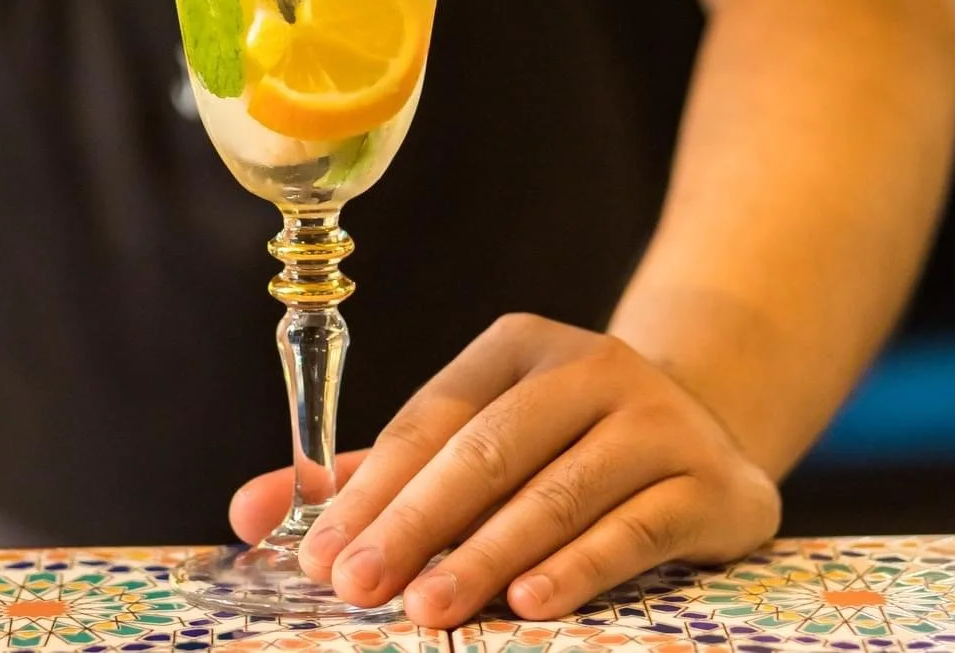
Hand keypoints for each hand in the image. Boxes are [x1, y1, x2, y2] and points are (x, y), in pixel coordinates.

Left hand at [230, 314, 779, 627]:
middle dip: (414, 524)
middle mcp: (590, 367)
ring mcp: (656, 420)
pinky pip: (634, 528)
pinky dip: (580, 566)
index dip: (371, 489)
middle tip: (357, 586)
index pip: (432, 419)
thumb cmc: (558, 448)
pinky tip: (530, 602)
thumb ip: (366, 479)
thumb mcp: (472, 443)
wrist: (710, 435)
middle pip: (486, 450)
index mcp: (519, 346)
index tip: (317, 556)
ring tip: (427, 608)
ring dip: (486, 554)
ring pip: (557, 491)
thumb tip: (244, 513)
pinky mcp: (707, 482)